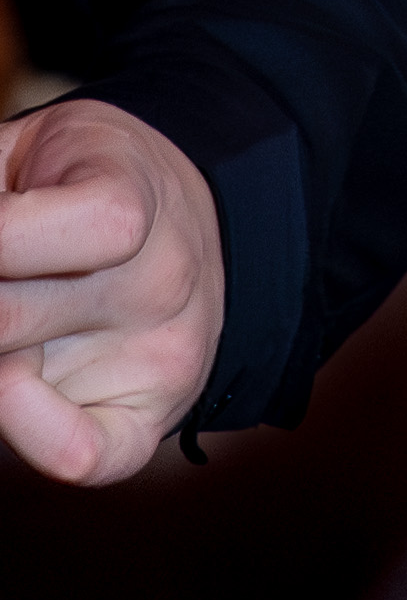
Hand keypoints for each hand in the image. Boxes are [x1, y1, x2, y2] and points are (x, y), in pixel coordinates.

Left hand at [0, 96, 227, 482]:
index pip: (12, 236)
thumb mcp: (36, 145)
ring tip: (15, 317)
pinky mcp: (150, 416)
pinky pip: (83, 455)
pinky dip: (35, 437)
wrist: (194, 224)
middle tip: (2, 283)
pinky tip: (14, 392)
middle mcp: (159, 278)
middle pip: (4, 318)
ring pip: (15, 383)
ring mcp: (159, 351)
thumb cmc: (85, 181)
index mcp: (131, 194)